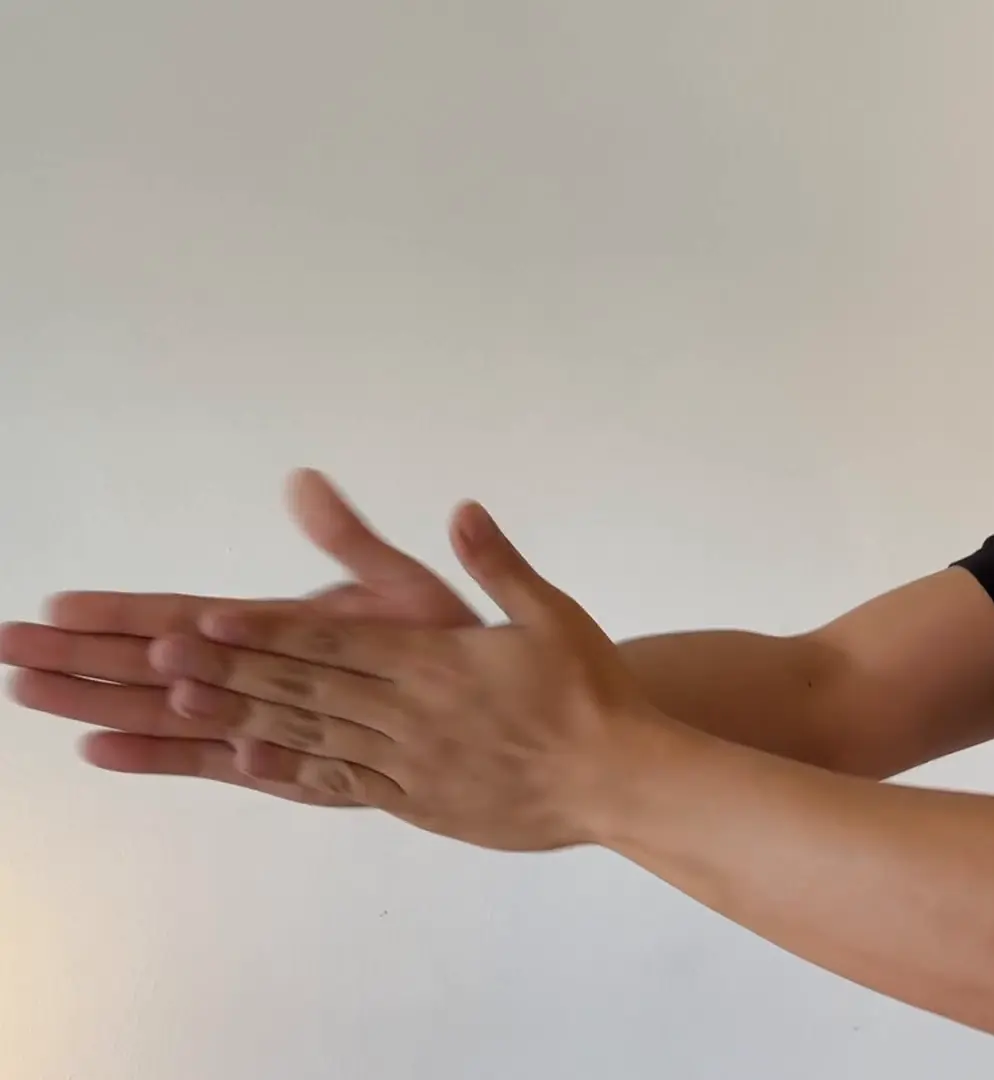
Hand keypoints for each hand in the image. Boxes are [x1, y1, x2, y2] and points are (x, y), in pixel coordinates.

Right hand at [0, 469, 479, 805]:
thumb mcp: (402, 585)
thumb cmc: (451, 642)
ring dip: (102, 704)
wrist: (496, 709)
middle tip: (7, 654)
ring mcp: (271, 719)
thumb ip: (349, 544)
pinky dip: (168, 756)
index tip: (54, 604)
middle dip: (82, 659)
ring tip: (31, 696)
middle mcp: (261, 674)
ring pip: (170, 713)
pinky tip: (104, 751)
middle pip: (153, 665)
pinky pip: (221, 763)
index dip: (119, 613)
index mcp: (279, 629)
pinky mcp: (294, 764)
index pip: (181, 617)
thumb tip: (304, 483)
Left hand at [149, 499, 663, 850]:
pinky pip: (342, 783)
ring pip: (310, 734)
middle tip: (156, 658)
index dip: (267, 631)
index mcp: (437, 663)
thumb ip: (498, 564)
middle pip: (307, 686)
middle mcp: (411, 712)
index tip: (207, 621)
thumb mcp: (552, 614)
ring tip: (178, 703)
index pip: (336, 641)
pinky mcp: (418, 800)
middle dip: (228, 669)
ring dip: (240, 716)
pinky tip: (246, 763)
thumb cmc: (591, 692)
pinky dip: (290, 771)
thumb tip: (463, 510)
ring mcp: (409, 761)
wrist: (618, 778)